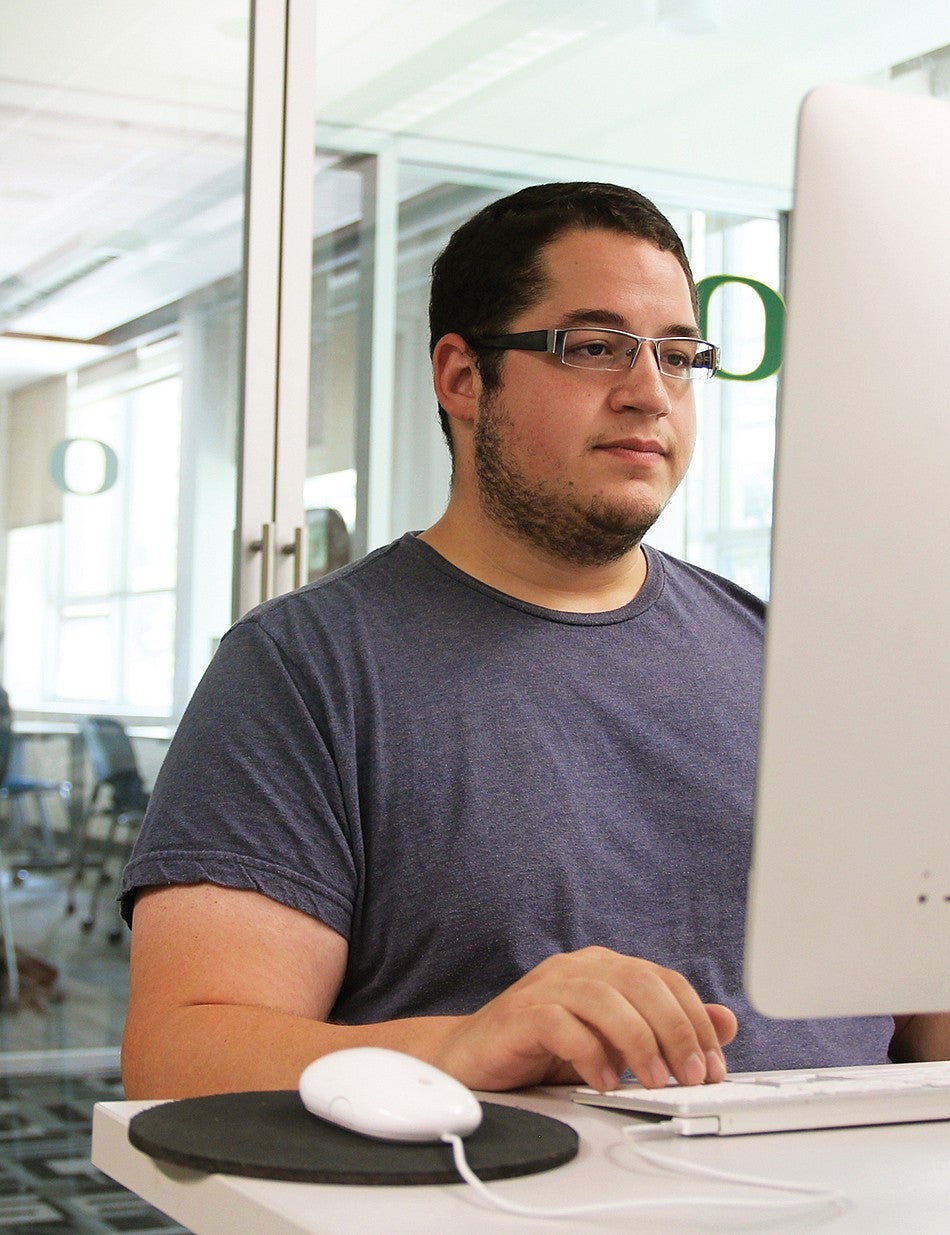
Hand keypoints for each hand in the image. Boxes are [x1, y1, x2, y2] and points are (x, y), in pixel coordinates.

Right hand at [433, 946, 737, 1092]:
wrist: (471, 1059)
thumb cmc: (542, 1051)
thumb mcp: (615, 1044)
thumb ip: (667, 1031)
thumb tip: (725, 1021)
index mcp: (604, 968)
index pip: (663, 979)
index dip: (695, 1021)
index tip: (712, 1066)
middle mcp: (577, 968)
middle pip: (639, 981)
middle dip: (675, 1030)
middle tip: (692, 1076)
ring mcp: (546, 986)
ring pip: (604, 997)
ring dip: (638, 1042)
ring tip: (655, 1082)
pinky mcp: (519, 1014)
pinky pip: (561, 1023)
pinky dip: (590, 1053)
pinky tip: (604, 1081)